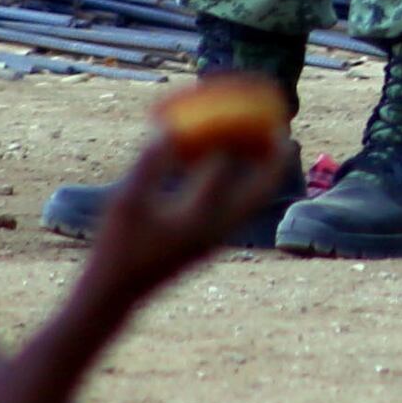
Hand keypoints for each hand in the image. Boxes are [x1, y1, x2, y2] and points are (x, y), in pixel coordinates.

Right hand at [81, 126, 283, 308]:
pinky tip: (238, 171)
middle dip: (273, 162)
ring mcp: (216, 241)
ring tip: (274, 147)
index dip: (233, 134)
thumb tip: (168, 128)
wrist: (118, 294)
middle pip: (258, 191)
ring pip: (252, 205)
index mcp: (196, 218)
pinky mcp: (210, 246)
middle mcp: (215, 231)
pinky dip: (245, 188)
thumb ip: (149, 165)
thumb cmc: (117, 245)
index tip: (243, 108)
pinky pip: (239, 211)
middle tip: (284, 133)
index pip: (223, 169)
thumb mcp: (126, 202)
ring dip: (265, 176)